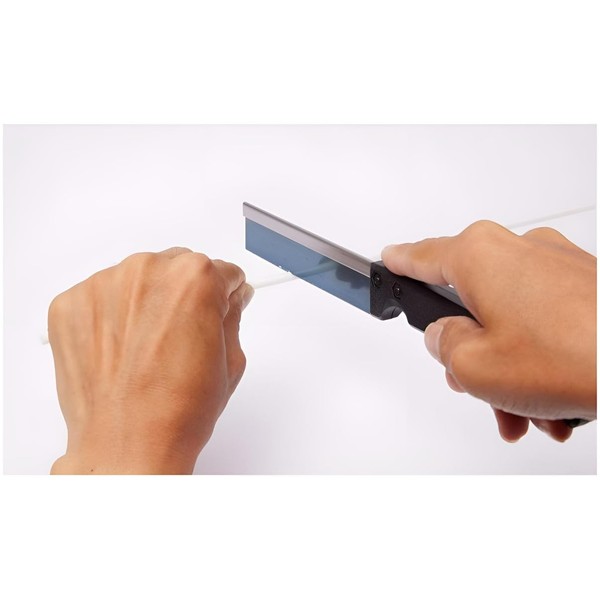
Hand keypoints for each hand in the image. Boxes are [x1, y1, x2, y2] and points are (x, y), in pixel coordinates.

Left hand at [49, 248, 253, 473]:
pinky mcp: (70, 304)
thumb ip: (232, 315)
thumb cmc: (177, 411)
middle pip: (176, 266)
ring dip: (145, 303)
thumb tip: (231, 296)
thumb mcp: (230, 359)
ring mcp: (102, 285)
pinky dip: (111, 316)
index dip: (224, 295)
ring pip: (137, 279)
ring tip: (147, 348)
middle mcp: (146, 270)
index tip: (217, 310)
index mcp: (193, 278)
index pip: (221, 270)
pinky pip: (101, 296)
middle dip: (184, 294)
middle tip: (181, 336)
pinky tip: (121, 350)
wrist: (126, 445)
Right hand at [382, 221, 595, 442]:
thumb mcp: (474, 367)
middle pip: (470, 301)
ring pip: (508, 318)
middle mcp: (517, 250)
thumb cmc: (572, 355)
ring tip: (524, 410)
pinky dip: (539, 357)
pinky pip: (543, 321)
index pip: (421, 256)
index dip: (399, 264)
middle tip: (474, 386)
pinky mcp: (584, 282)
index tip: (388, 260)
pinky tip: (551, 398)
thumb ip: (443, 347)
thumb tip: (446, 337)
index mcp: (479, 256)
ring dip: (508, 366)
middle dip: (470, 350)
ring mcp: (555, 264)